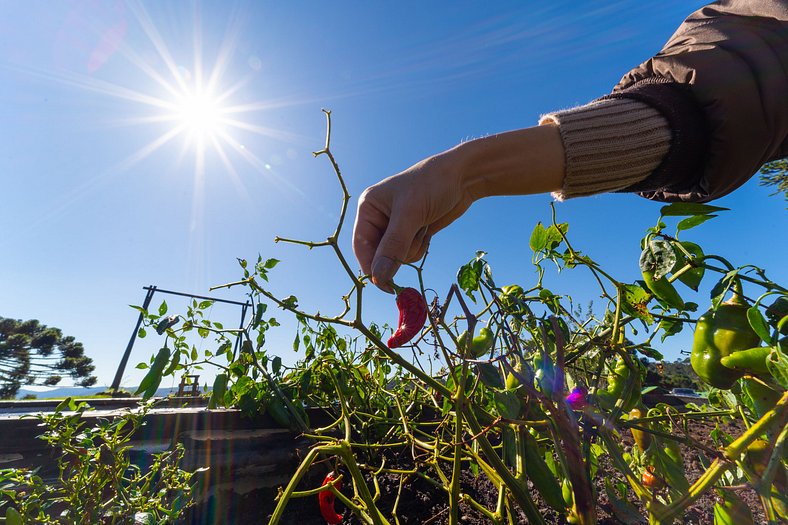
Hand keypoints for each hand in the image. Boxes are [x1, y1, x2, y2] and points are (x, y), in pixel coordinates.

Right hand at [353, 151, 477, 292]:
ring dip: (412, 248)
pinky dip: (420, 247)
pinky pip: (409, 253)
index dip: (371, 267)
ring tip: (423, 227)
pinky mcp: (411, 232)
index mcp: (369, 207)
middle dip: (398, 252)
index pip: (361, 245)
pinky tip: (428, 230)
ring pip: (396, 256)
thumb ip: (393, 247)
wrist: (463, 177)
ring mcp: (395, 226)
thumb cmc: (432, 185)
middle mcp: (378, 217)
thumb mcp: (411, 214)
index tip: (385, 286)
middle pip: (379, 254)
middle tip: (416, 239)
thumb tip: (377, 277)